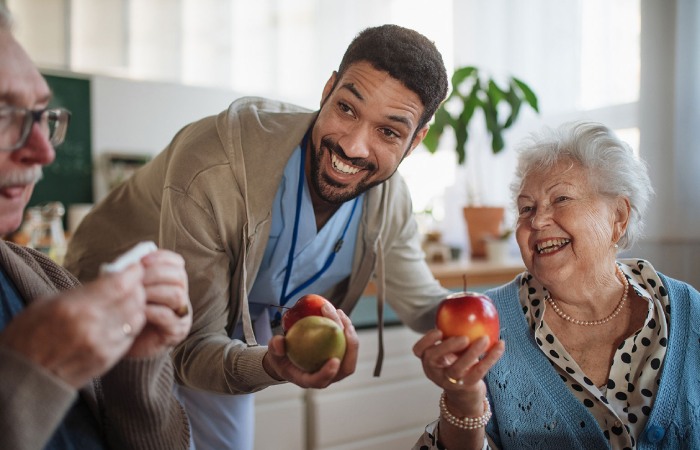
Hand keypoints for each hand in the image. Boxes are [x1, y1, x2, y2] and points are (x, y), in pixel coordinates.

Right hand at [0, 265, 146, 388]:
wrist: (24, 377)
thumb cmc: (28, 335)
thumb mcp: (48, 303)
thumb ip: (82, 293)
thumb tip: (108, 280)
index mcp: (75, 307)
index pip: (120, 284)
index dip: (133, 272)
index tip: (134, 267)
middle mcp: (92, 326)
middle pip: (133, 299)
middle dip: (136, 287)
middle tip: (132, 282)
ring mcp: (102, 345)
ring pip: (137, 318)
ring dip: (136, 306)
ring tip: (127, 301)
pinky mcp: (107, 360)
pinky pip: (131, 336)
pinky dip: (130, 325)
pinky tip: (121, 320)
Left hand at [125, 249, 191, 358]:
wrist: (126, 342)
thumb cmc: (126, 312)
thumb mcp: (128, 290)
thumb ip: (131, 276)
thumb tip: (128, 264)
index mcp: (171, 280)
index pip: (176, 262)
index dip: (160, 258)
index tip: (142, 261)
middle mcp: (181, 294)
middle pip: (178, 275)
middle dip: (155, 274)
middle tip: (135, 280)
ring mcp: (181, 313)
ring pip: (176, 294)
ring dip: (153, 292)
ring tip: (136, 296)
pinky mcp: (177, 330)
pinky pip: (168, 315)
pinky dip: (151, 310)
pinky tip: (138, 311)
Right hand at [264, 306, 358, 387]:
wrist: (288, 357)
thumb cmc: (281, 358)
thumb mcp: (273, 353)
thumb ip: (275, 347)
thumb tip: (280, 342)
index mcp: (308, 379)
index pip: (321, 381)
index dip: (328, 373)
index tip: (333, 360)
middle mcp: (327, 377)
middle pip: (345, 367)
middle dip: (349, 347)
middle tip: (342, 326)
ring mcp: (336, 367)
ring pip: (350, 354)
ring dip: (350, 334)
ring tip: (340, 314)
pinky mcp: (340, 354)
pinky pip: (347, 343)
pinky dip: (345, 327)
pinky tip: (338, 313)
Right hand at [413, 329, 504, 415]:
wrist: (465, 395)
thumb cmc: (456, 364)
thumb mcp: (449, 353)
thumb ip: (451, 334)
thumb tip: (465, 300)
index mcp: (428, 361)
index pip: (418, 350)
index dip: (426, 340)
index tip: (440, 331)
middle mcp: (435, 372)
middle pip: (434, 359)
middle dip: (448, 346)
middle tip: (464, 337)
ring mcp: (450, 381)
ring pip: (458, 368)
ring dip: (472, 352)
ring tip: (485, 339)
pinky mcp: (467, 386)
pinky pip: (479, 371)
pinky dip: (491, 357)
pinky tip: (500, 345)